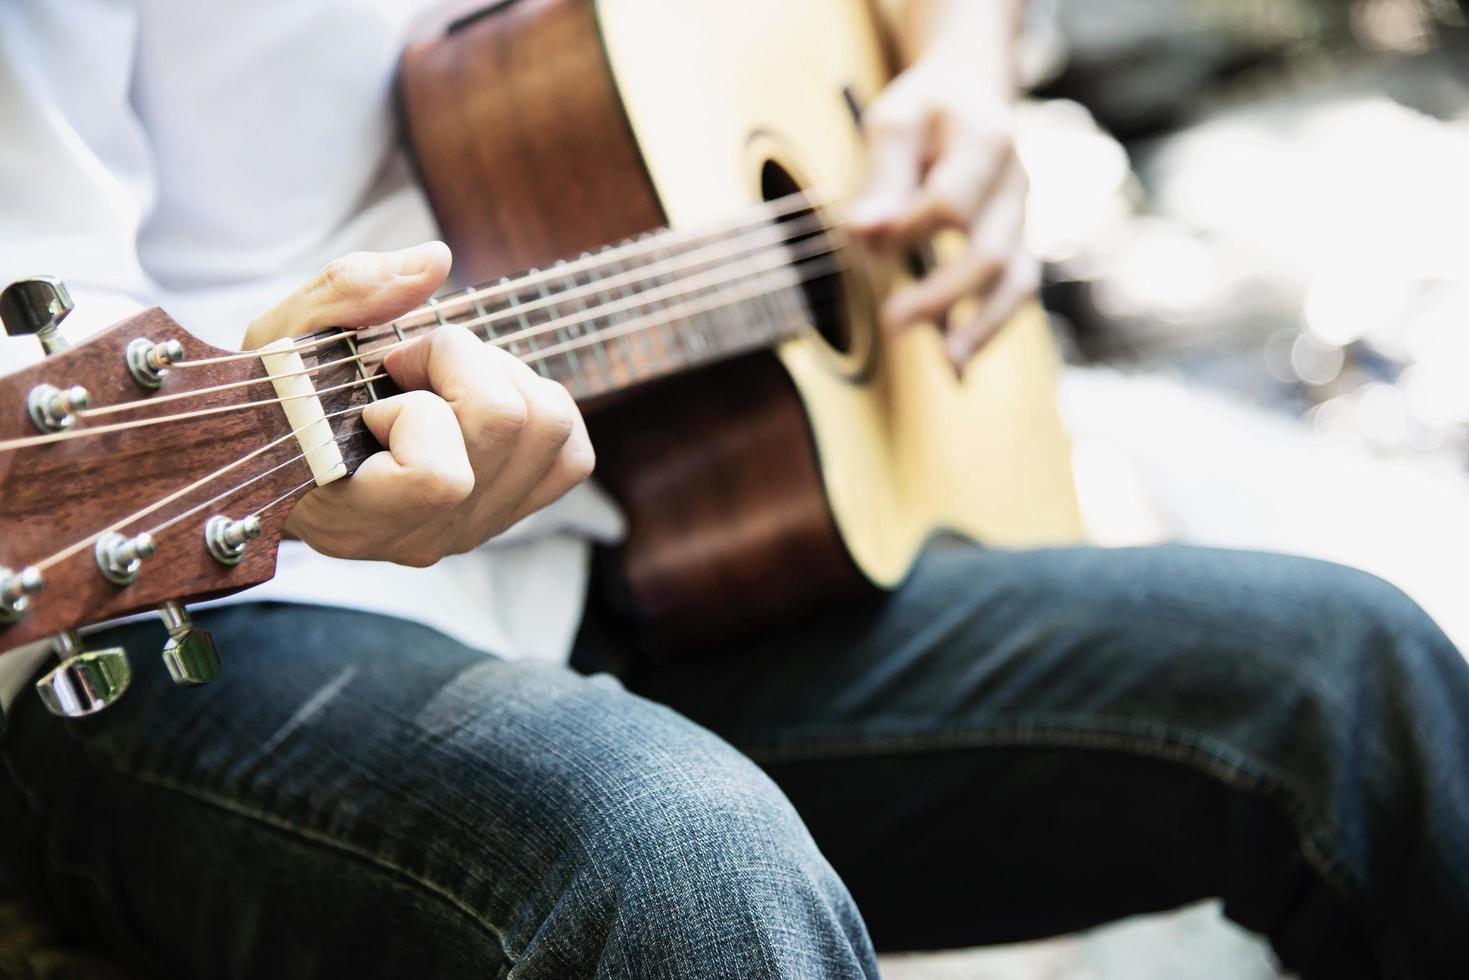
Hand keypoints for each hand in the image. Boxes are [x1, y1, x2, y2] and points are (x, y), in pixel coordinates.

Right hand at [243, 242, 595, 566]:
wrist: (286, 454)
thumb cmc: (277, 401)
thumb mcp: (283, 338)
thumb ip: (347, 295)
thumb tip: (435, 262)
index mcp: (357, 518)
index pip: (441, 477)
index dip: (419, 407)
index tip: (377, 382)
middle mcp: (426, 537)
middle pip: (509, 425)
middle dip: (463, 361)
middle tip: (410, 361)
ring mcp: (474, 529)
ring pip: (550, 429)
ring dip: (501, 375)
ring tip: (443, 377)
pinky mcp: (510, 511)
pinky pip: (571, 455)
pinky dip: (540, 407)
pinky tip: (481, 400)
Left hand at [850, 53, 1036, 365]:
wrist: (972, 88)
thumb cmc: (925, 109)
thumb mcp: (894, 124)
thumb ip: (882, 178)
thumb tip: (865, 233)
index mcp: (988, 140)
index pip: (951, 202)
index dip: (909, 229)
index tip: (864, 238)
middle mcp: (1016, 182)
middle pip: (990, 252)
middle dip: (941, 295)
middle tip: (891, 322)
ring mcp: (1022, 216)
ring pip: (1016, 280)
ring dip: (982, 326)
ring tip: (950, 362)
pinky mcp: (1018, 241)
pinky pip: (1014, 291)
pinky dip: (988, 326)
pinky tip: (958, 362)